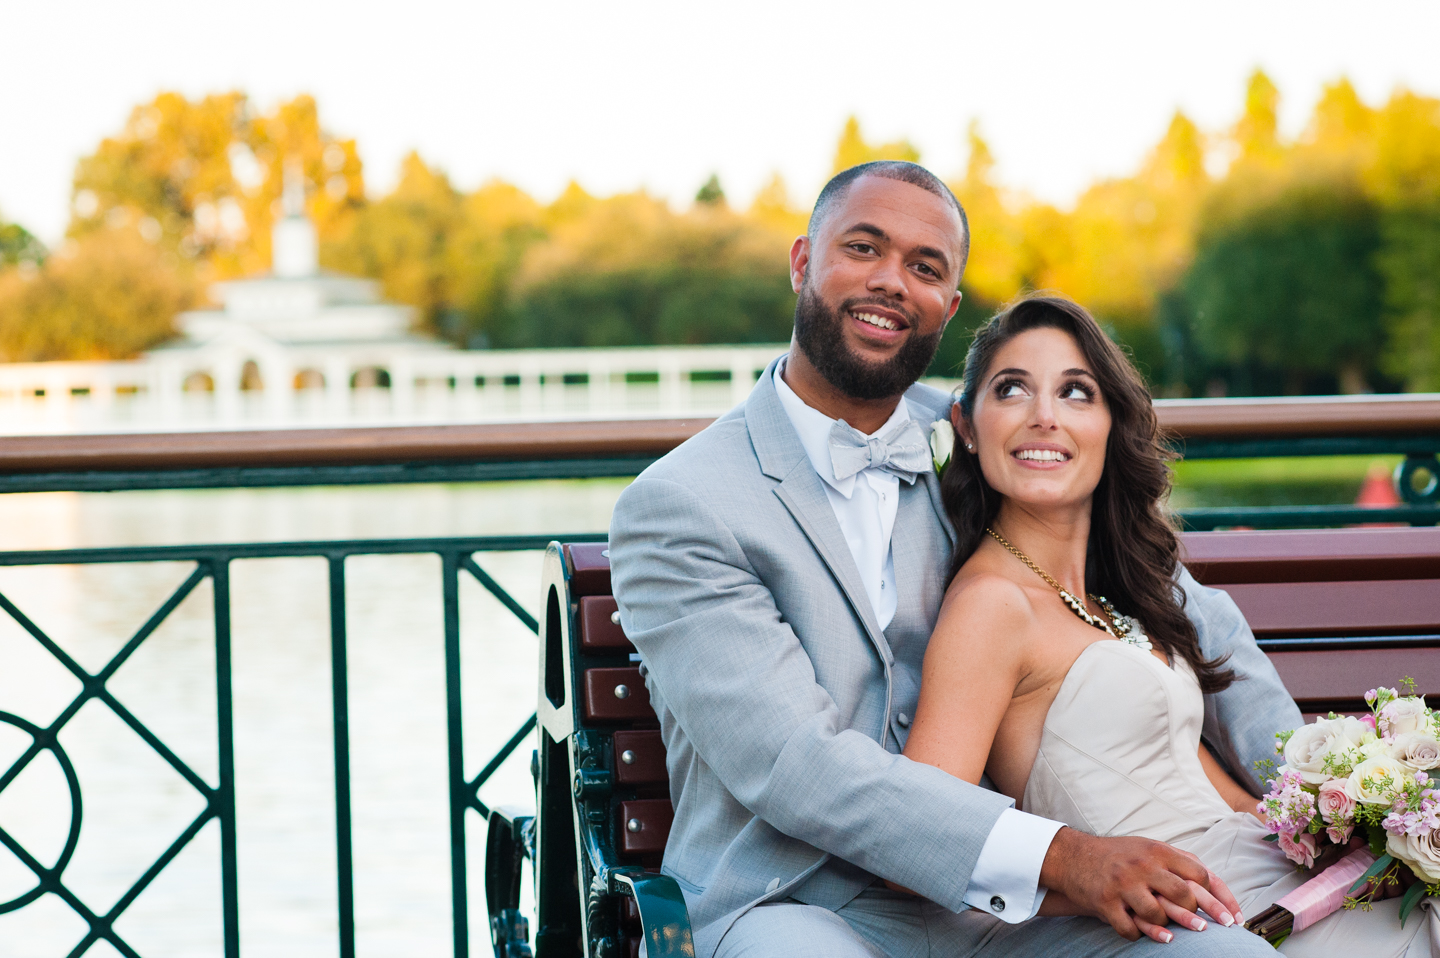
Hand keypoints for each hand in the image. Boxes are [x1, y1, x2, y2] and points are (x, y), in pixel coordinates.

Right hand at [1039, 828, 1238, 943]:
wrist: (1073, 857)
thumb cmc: (1119, 855)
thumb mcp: (1149, 847)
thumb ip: (1179, 861)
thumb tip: (1214, 881)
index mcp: (1157, 850)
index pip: (1199, 874)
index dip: (1219, 897)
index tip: (1233, 917)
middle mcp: (1141, 865)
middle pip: (1182, 894)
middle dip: (1198, 915)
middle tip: (1207, 929)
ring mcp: (1122, 884)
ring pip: (1157, 914)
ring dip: (1166, 926)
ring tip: (1171, 931)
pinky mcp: (1105, 901)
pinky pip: (1130, 928)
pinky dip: (1140, 936)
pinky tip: (1146, 935)